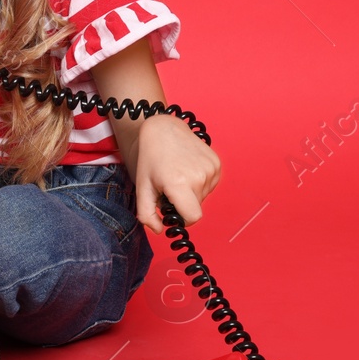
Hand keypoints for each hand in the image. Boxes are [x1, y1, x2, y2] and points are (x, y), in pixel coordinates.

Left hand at [134, 114, 221, 232]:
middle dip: (184, 202)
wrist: (163, 129)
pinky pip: (211, 184)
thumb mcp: (142, 188)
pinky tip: (188, 168)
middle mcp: (198, 176)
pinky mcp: (216, 162)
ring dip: (192, 192)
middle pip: (197, 207)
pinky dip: (200, 182)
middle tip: (170, 186)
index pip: (193, 218)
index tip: (173, 209)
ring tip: (179, 175)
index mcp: (179, 183)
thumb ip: (146, 215)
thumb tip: (159, 230)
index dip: (182, 219)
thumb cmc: (150, 158)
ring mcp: (210, 168)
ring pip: (204, 196)